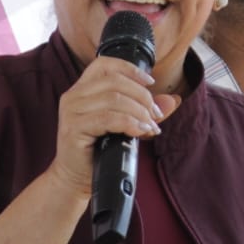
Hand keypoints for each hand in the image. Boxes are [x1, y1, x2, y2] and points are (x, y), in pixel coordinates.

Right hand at [49, 57, 177, 194]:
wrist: (76, 179)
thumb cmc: (99, 152)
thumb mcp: (125, 125)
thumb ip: (145, 109)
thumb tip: (172, 99)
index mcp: (82, 89)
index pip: (105, 64)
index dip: (130, 69)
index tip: (151, 83)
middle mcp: (73, 95)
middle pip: (115, 81)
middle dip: (142, 96)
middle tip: (156, 115)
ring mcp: (71, 111)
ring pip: (114, 99)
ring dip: (139, 112)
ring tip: (150, 127)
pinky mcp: (73, 129)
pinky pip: (108, 118)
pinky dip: (129, 123)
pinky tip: (139, 131)